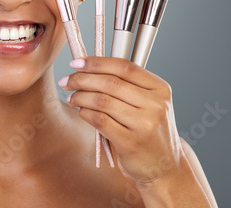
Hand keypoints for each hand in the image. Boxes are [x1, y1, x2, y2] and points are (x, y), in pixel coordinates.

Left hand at [60, 57, 182, 183]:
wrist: (164, 167)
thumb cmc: (149, 130)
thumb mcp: (148, 103)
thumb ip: (126, 85)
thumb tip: (87, 68)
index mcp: (160, 89)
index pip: (124, 67)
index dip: (97, 63)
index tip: (77, 62)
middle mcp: (155, 104)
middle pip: (110, 82)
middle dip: (82, 79)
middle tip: (66, 81)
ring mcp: (144, 124)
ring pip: (102, 100)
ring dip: (80, 96)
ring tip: (71, 97)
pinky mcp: (131, 142)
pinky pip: (100, 120)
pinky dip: (85, 113)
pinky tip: (80, 111)